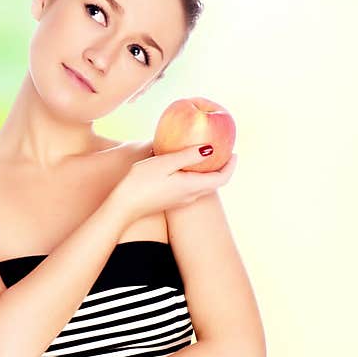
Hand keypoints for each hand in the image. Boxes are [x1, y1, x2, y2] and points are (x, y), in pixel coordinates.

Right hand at [110, 143, 237, 224]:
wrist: (123, 208)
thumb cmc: (141, 183)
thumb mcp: (165, 163)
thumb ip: (188, 156)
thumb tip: (210, 149)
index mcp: (193, 186)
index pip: (222, 178)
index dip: (231, 165)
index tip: (234, 152)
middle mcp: (190, 196)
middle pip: (214, 183)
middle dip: (221, 168)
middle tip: (221, 153)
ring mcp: (180, 201)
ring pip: (202, 187)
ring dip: (208, 174)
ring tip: (204, 159)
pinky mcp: (170, 202)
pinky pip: (191, 189)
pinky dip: (195, 178)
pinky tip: (183, 170)